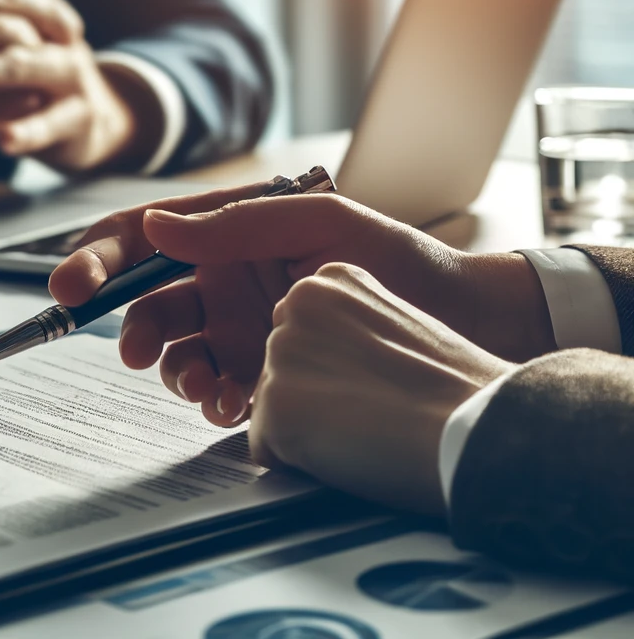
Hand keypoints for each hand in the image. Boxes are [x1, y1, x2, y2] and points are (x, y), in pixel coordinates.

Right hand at [48, 183, 553, 427]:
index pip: (145, 235)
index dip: (98, 257)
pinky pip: (210, 386)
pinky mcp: (257, 370)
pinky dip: (207, 397)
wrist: (461, 319)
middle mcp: (224, 277)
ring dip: (172, 370)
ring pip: (173, 350)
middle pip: (147, 299)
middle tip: (132, 351)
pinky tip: (230, 401)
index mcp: (229, 230)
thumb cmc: (396, 256)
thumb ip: (236, 223)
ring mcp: (238, 326)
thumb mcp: (319, 220)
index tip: (70, 284)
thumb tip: (157, 226)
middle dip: (129, 326)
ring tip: (205, 386)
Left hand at [250, 263, 512, 514]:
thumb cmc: (458, 389)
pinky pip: (266, 448)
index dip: (339, 373)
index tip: (378, 382)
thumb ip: (349, 330)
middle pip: (279, 369)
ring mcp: (280, 352)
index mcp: (329, 279)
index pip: (302, 337)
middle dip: (314, 399)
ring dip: (307, 431)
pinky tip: (348, 453)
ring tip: (367, 429)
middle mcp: (295, 303)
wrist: (479, 425)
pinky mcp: (274, 403)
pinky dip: (297, 465)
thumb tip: (322, 363)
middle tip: (374, 410)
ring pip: (271, 408)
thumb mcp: (397, 323)